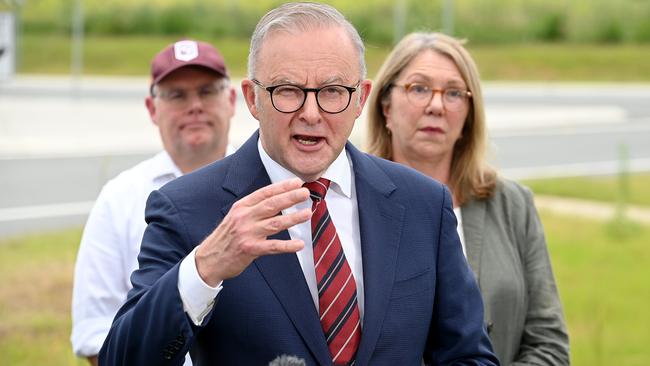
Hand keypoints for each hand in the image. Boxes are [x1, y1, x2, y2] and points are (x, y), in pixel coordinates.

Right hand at [195, 178, 310, 285]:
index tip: (296, 182)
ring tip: (307, 213)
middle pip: (271, 205)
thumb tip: (277, 199)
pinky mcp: (250, 249)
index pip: (264, 193)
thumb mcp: (236, 217)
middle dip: (290, 198)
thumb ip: (254, 209)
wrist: (209, 259)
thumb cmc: (226, 237)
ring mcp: (247, 233)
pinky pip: (272, 246)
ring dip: (293, 218)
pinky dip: (287, 246)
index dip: (282, 187)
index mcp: (241, 207)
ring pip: (275, 223)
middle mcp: (244, 217)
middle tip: (305, 193)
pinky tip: (299, 244)